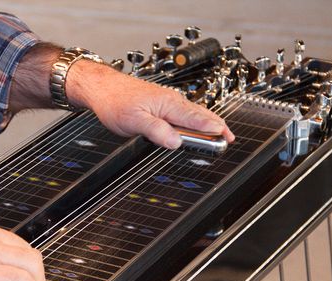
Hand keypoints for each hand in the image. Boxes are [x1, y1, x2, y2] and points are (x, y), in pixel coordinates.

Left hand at [66, 60, 234, 148]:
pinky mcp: (161, 104)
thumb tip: (176, 142)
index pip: (197, 119)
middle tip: (229, 139)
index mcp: (169, 104)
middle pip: (200, 115)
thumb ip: (157, 131)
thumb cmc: (115, 101)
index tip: (226, 137)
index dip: (213, 129)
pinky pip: (183, 113)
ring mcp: (167, 102)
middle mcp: (171, 101)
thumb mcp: (134, 121)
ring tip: (220, 133)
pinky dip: (194, 120)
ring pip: (193, 113)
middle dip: (216, 127)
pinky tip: (195, 125)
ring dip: (207, 123)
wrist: (102, 88)